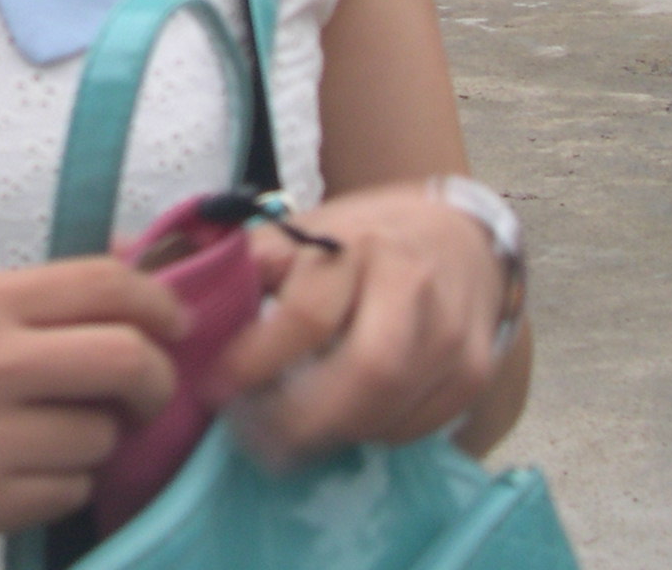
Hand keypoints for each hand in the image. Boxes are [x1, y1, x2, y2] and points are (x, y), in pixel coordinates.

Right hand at [0, 259, 184, 544]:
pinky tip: (21, 466)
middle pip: (126, 361)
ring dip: (97, 437)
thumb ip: (34, 302)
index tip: (173, 323)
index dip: (160, 301)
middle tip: (146, 390)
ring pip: (100, 439)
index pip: (105, 285)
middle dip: (156, 379)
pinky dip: (60, 482)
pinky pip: (64, 493)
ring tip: (54, 430)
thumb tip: (133, 281)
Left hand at [206, 186, 506, 461]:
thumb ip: (257, 265)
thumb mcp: (306, 231)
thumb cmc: (363, 239)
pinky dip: (372, 434)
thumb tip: (196, 308)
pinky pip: (416, 427)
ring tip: (290, 435)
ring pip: (390, 412)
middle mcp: (414, 287)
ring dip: (332, 434)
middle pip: (365, 375)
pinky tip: (345, 421)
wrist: (457, 234)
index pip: (307, 316)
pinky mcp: (475, 372)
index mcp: (358, 246)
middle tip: (256, 439)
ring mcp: (453, 333)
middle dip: (302, 420)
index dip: (256, 362)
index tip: (215, 390)